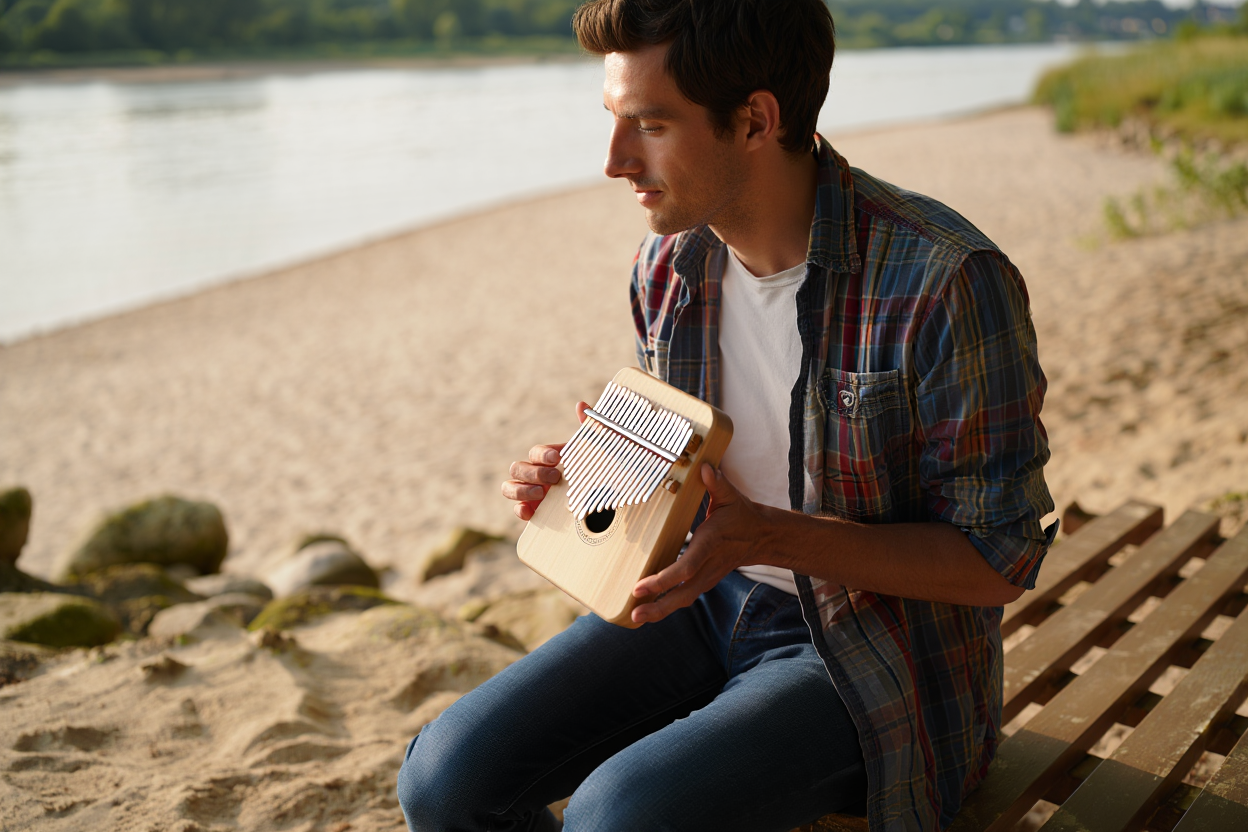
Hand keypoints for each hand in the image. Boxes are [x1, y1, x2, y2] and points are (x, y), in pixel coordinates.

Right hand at [501, 402, 588, 520]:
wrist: (600, 497)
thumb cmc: (594, 470)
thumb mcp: (595, 451)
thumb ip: (589, 427)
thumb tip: (582, 404)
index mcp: (546, 459)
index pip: (535, 453)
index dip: (542, 454)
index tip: (557, 458)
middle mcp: (534, 474)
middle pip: (517, 468)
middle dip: (533, 473)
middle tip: (555, 477)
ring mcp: (530, 493)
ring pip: (509, 488)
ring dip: (522, 490)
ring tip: (542, 493)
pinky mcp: (532, 511)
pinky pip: (517, 510)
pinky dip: (519, 510)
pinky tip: (530, 510)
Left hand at [631, 464, 772, 624]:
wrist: (762, 537)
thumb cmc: (741, 515)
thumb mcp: (731, 496)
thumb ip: (717, 483)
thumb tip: (704, 468)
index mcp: (710, 544)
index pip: (686, 567)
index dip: (664, 579)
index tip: (641, 586)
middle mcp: (708, 566)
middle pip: (682, 594)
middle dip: (658, 606)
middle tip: (634, 613)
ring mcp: (707, 577)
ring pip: (683, 600)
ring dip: (659, 611)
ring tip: (635, 617)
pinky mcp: (704, 582)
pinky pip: (684, 597)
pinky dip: (666, 606)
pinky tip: (647, 610)